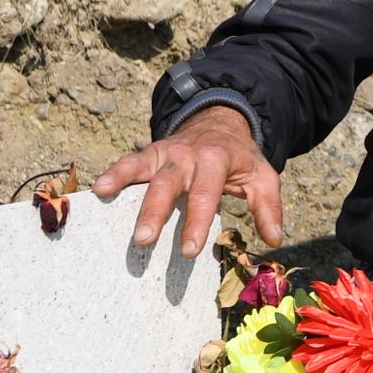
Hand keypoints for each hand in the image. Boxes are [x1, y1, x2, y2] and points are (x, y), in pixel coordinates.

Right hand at [92, 102, 283, 258]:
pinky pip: (129, 161)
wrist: (222, 122)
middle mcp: (188, 155)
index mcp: (217, 161)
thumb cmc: (241, 159)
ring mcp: (166, 152)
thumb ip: (268, 207)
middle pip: (168, 184)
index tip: (189, 251)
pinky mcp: (151, 153)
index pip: (206, 195)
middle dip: (155, 212)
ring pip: (142, 168)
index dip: (197, 223)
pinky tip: (98, 188)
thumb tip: (274, 239)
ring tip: (105, 196)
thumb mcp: (263, 177)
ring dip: (123, 182)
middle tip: (143, 240)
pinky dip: (114, 172)